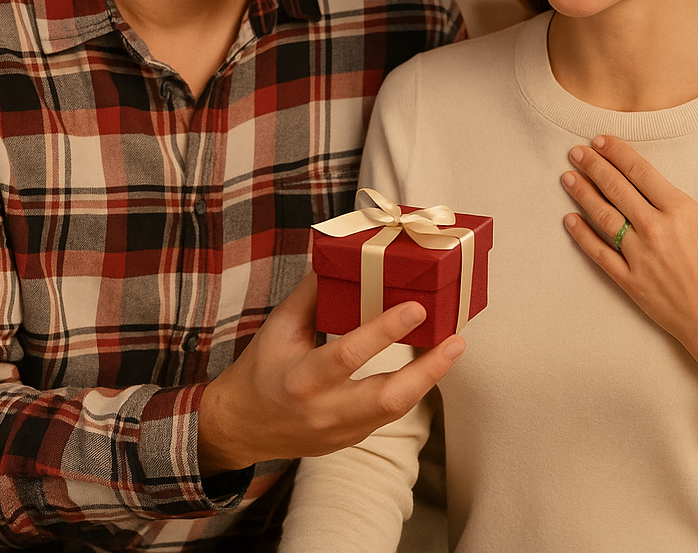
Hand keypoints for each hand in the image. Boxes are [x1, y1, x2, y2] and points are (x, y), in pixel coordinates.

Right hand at [197, 272, 464, 472]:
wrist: (242, 425)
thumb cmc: (262, 368)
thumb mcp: (280, 326)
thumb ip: (314, 293)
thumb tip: (347, 258)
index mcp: (302, 378)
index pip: (349, 354)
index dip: (385, 331)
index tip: (415, 307)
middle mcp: (324, 411)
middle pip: (387, 399)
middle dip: (427, 371)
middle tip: (455, 340)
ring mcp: (340, 432)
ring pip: (396, 410)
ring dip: (429, 378)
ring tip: (453, 346)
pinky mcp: (352, 440)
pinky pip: (388, 414)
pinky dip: (411, 388)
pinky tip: (429, 365)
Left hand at [561, 136, 697, 392]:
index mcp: (681, 212)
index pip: (641, 173)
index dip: (618, 153)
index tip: (601, 140)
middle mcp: (655, 229)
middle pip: (616, 189)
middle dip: (593, 166)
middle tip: (575, 151)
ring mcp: (639, 256)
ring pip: (603, 217)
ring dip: (583, 194)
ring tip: (567, 177)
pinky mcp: (629, 281)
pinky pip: (599, 254)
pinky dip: (582, 236)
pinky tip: (569, 220)